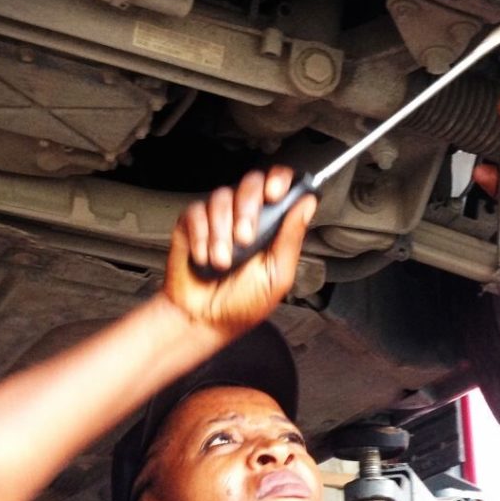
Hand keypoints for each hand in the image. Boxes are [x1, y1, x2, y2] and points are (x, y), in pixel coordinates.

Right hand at [163, 167, 316, 335]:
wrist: (204, 321)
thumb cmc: (242, 304)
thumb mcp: (277, 275)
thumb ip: (291, 238)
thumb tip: (307, 203)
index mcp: (271, 226)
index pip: (279, 186)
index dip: (279, 180)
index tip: (275, 194)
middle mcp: (245, 216)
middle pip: (250, 183)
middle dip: (248, 209)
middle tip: (245, 239)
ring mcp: (218, 219)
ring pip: (221, 197)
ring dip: (222, 231)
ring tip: (223, 261)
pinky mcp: (192, 225)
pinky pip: (196, 212)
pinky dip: (200, 236)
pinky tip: (204, 257)